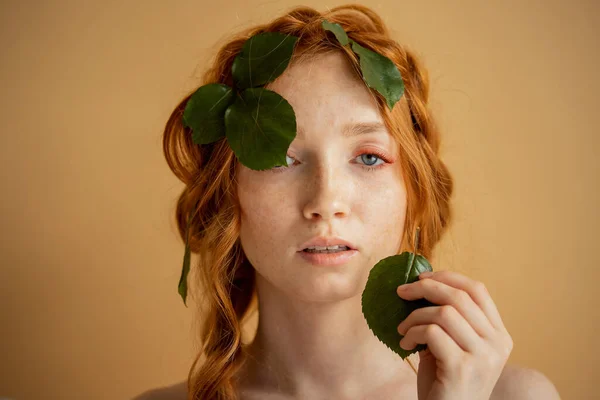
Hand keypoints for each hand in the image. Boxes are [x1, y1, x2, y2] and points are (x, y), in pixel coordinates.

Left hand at [396, 270, 512, 399]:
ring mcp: (483, 356)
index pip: (478, 290)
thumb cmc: (445, 382)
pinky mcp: (462, 368)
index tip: (422, 278)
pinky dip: (412, 333)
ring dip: (414, 316)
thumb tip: (422, 283)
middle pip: (459, 296)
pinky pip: (432, 332)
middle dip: (424, 288)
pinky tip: (405, 345)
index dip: (448, 277)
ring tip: (403, 330)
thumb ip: (450, 319)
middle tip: (401, 292)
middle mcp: (497, 344)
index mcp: (499, 335)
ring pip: (444, 312)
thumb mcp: (454, 345)